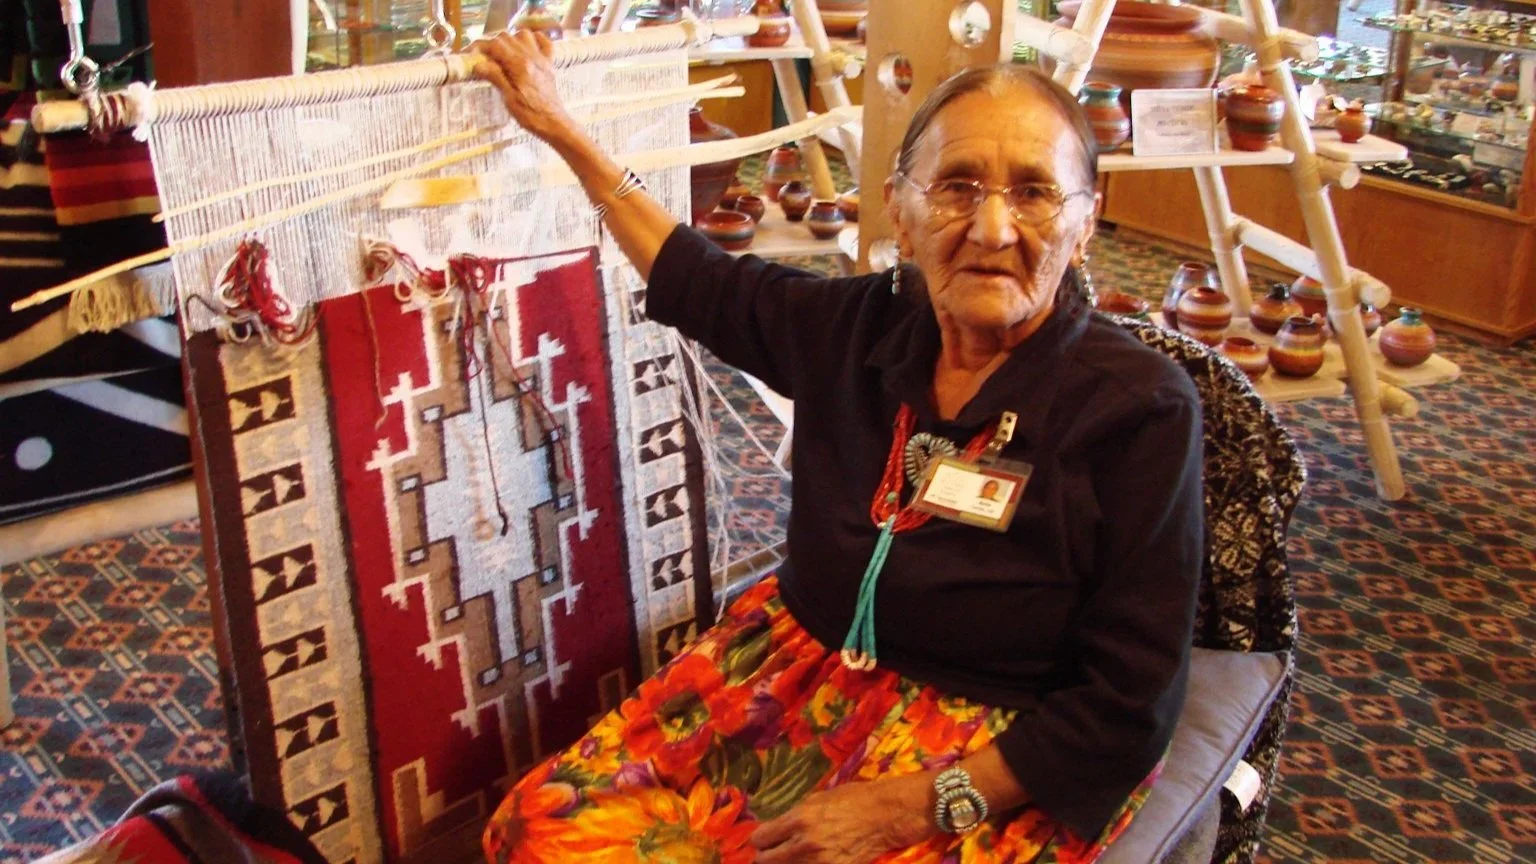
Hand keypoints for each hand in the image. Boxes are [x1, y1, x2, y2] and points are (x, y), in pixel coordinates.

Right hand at [473, 30, 575, 142]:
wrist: (554, 123)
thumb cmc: (530, 115)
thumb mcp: (509, 99)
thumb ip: (495, 77)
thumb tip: (478, 63)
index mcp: (519, 65)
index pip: (495, 45)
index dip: (479, 46)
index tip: (469, 54)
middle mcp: (531, 57)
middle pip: (507, 37)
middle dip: (491, 43)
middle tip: (482, 56)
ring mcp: (542, 59)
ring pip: (524, 35)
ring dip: (511, 39)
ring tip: (503, 52)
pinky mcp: (549, 64)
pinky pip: (544, 42)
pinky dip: (534, 39)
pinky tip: (526, 47)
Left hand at [748, 779, 930, 863]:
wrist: (885, 816)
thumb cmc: (853, 799)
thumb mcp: (817, 800)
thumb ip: (793, 817)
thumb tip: (775, 829)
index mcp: (798, 820)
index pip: (761, 839)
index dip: (760, 840)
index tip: (765, 840)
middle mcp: (804, 844)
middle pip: (765, 861)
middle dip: (766, 857)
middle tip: (772, 853)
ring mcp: (819, 863)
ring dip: (785, 863)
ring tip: (793, 856)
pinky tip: (809, 860)